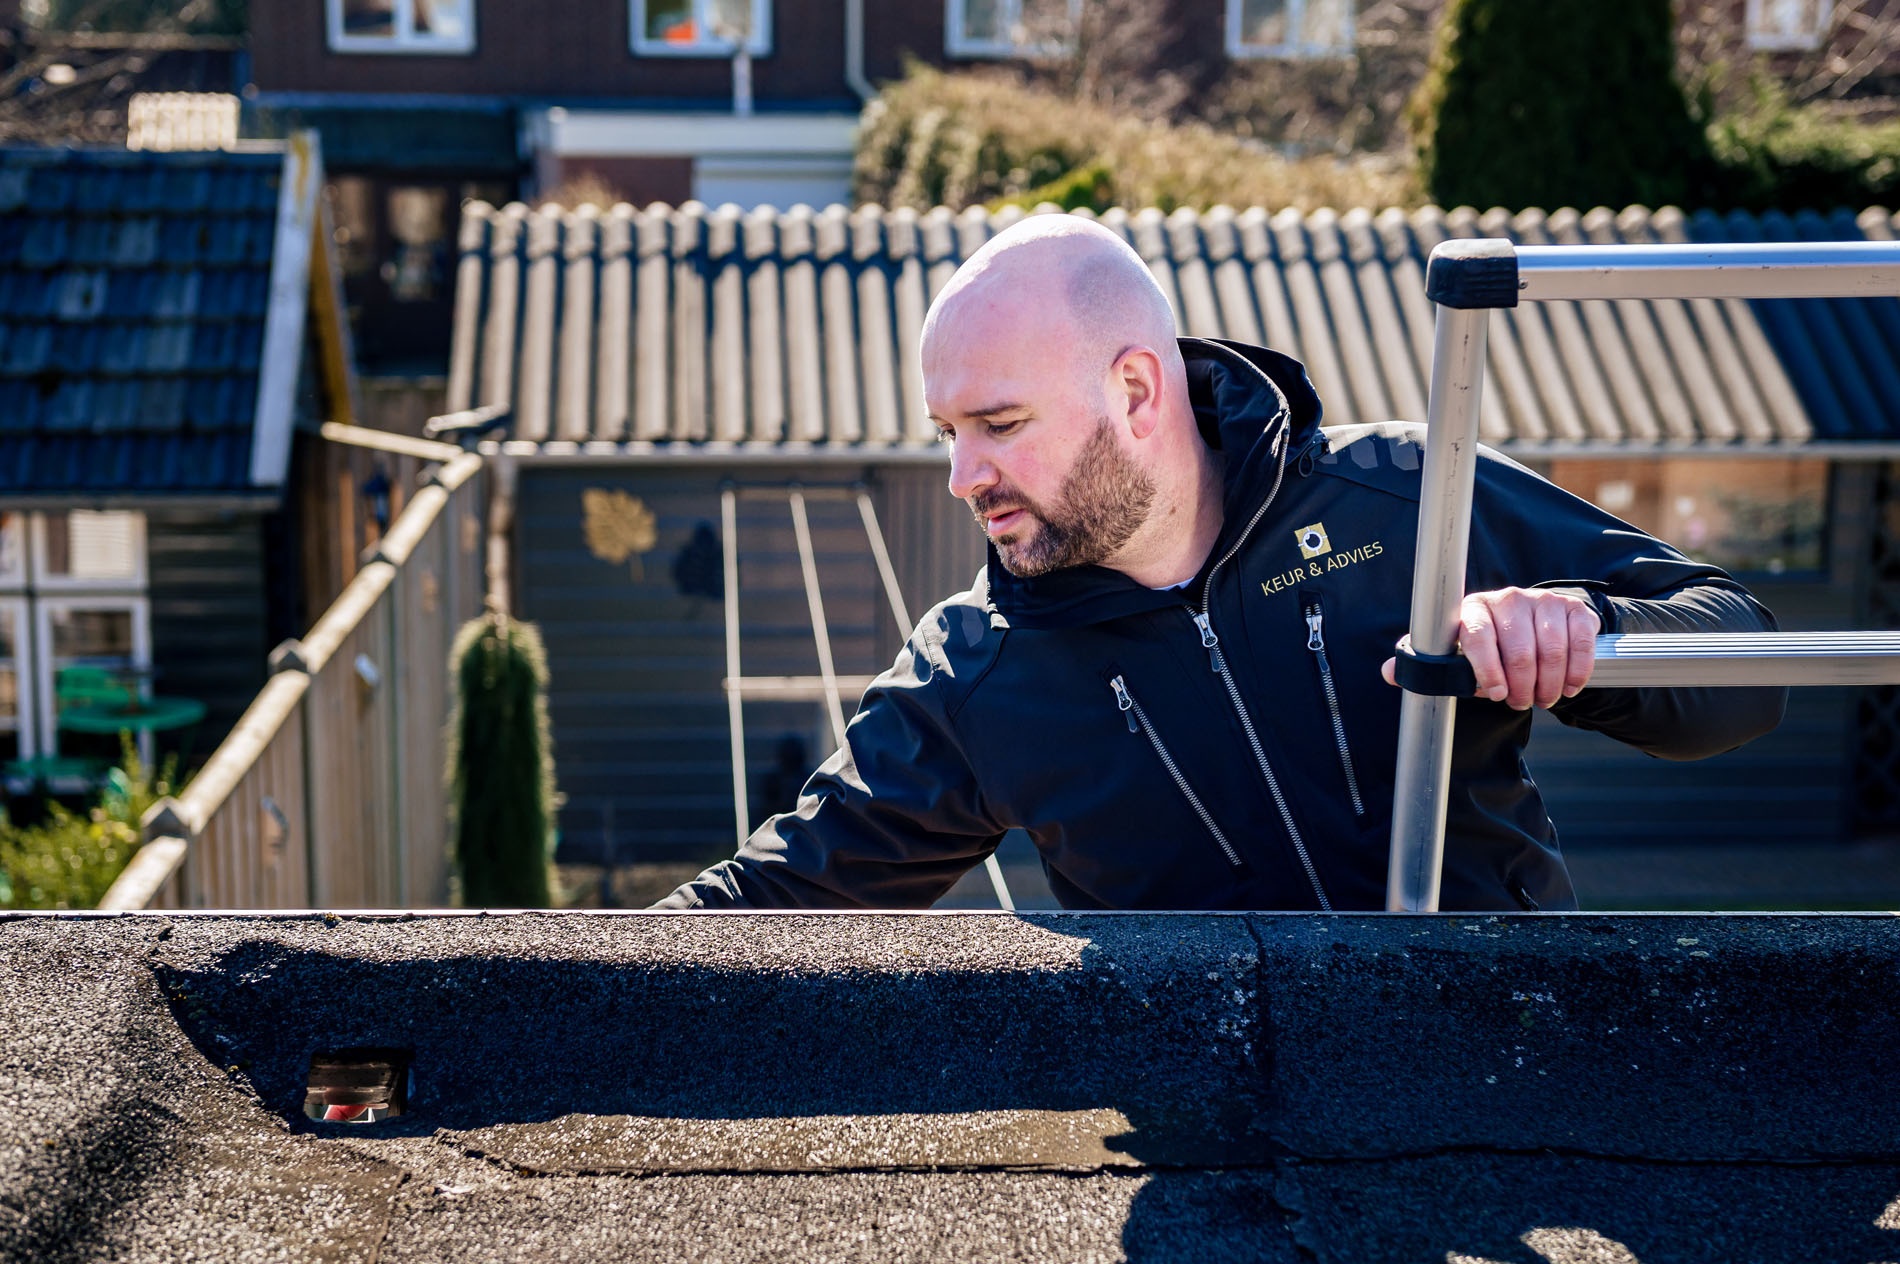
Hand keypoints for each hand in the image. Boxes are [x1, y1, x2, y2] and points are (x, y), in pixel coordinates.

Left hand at [1383, 587, 1599, 709]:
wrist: (1533, 620)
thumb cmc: (1489, 643)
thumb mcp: (1459, 651)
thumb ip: (1429, 663)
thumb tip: (1389, 673)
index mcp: (1474, 609)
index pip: (1478, 637)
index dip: (1487, 670)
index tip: (1494, 694)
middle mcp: (1509, 599)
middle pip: (1519, 651)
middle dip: (1521, 687)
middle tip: (1521, 703)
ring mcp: (1543, 601)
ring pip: (1552, 651)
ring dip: (1549, 685)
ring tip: (1543, 698)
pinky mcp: (1573, 609)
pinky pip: (1579, 644)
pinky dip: (1576, 673)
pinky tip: (1569, 687)